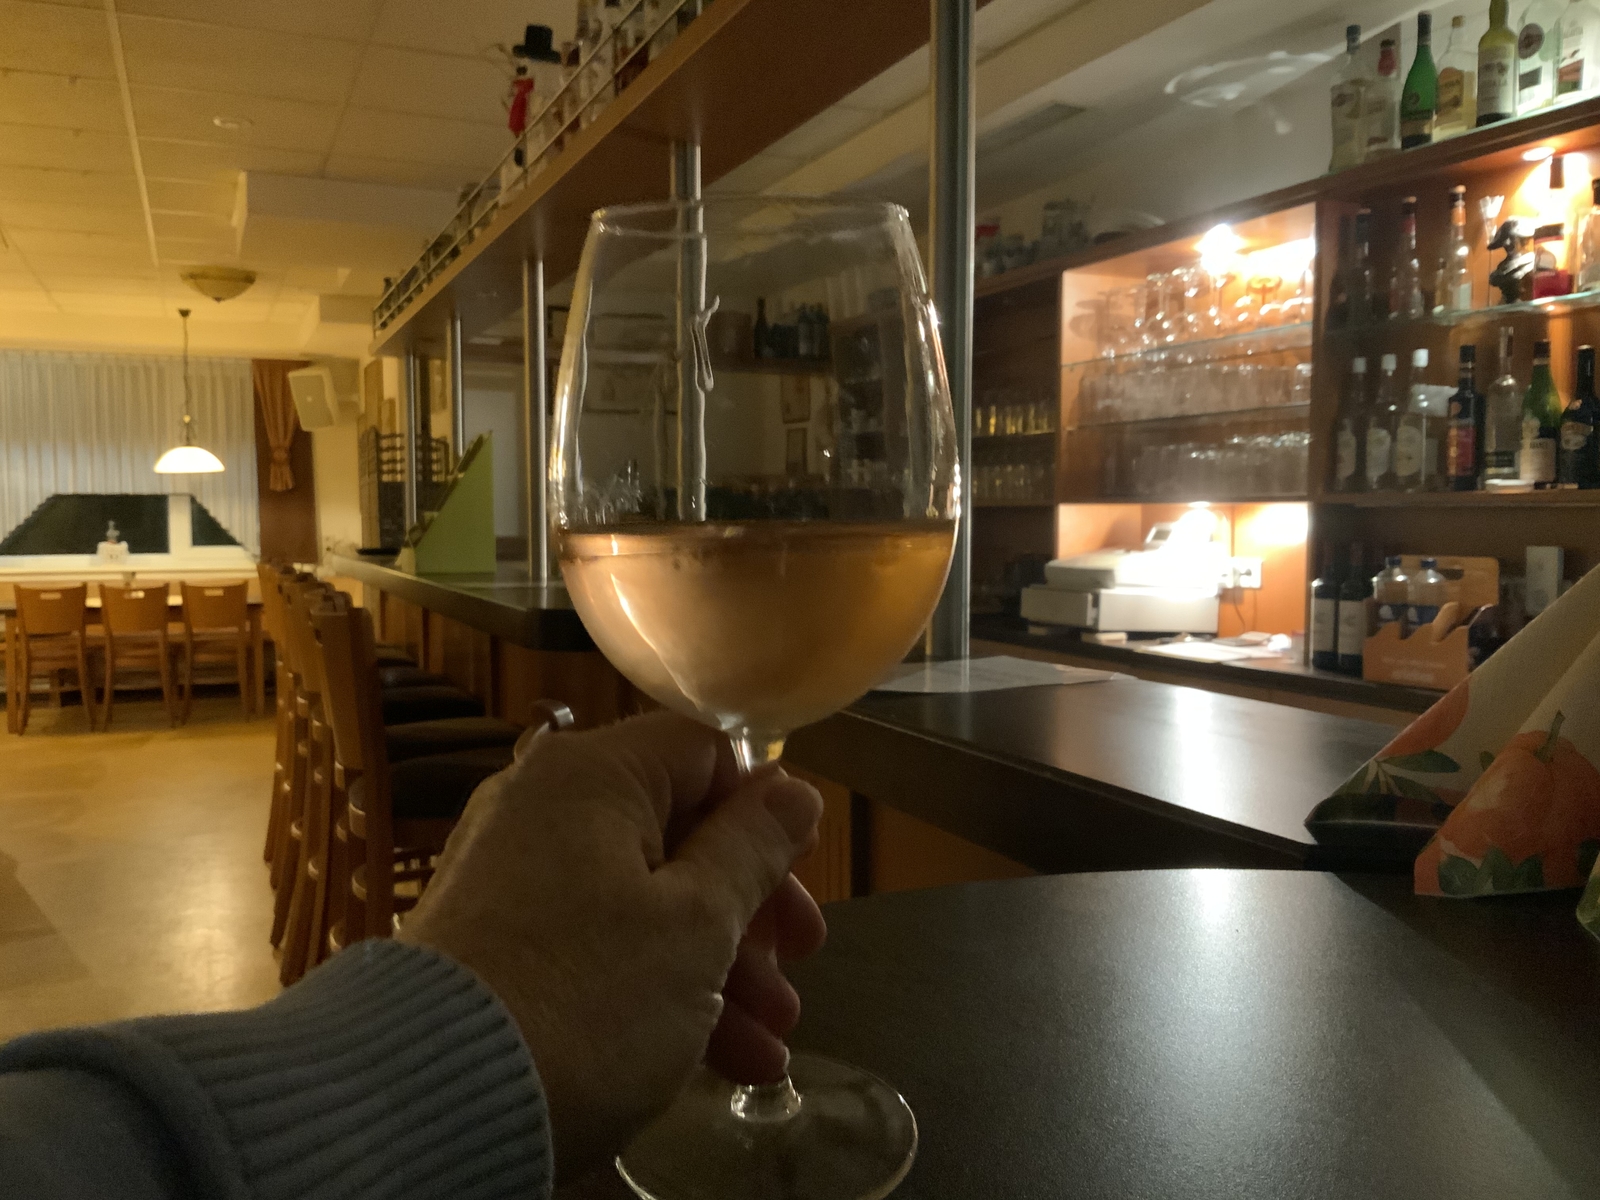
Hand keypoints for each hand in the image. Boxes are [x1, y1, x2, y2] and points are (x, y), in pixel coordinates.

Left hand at [399, 713, 825, 1178]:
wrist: (433, 1103)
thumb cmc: (583, 998)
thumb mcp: (697, 923)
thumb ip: (753, 848)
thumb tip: (792, 789)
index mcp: (592, 776)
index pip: (704, 751)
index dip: (763, 810)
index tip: (801, 872)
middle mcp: (544, 810)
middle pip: (679, 835)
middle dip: (751, 911)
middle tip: (798, 965)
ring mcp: (515, 881)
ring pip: (645, 904)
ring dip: (720, 969)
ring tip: (769, 1044)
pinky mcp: (499, 949)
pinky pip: (599, 948)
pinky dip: (659, 992)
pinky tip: (721, 1059)